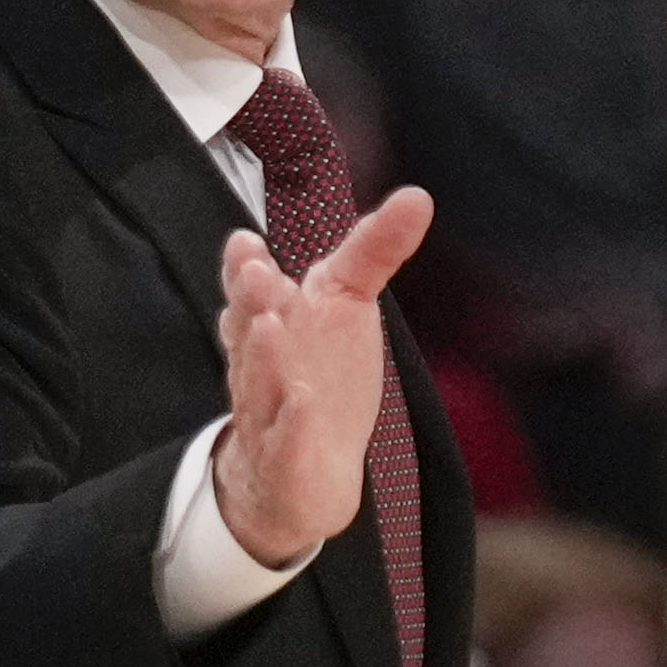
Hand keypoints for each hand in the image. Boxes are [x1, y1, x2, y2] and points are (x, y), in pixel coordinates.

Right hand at [210, 186, 431, 565]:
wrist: (296, 470)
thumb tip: (420, 196)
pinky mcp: (285, 462)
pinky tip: (301, 405)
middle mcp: (263, 362)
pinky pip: (284, 445)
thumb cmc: (319, 370)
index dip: (247, 268)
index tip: (247, 242)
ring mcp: (267, 414)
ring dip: (264, 356)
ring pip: (259, 384)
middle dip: (252, 300)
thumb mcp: (346, 300)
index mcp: (274, 318)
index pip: (254, 289)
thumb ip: (374, 248)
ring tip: (271, 325)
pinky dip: (291, 427)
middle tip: (258, 272)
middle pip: (251, 330)